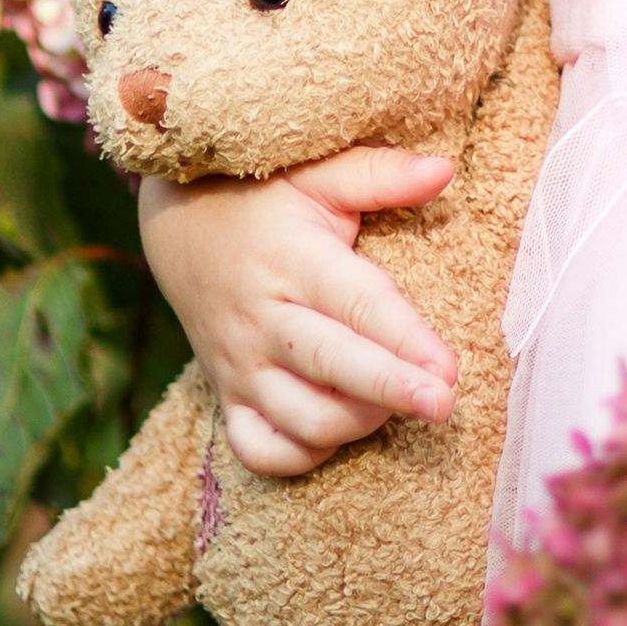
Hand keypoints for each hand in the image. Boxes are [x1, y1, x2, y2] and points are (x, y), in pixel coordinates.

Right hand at [140, 148, 460, 479]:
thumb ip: (379, 174)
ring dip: (355, 422)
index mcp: (294, 262)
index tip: (449, 368)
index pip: (356, 305)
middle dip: (389, 390)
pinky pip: (259, 449)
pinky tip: (341, 433)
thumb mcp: (316, 172)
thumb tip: (445, 170)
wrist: (177, 224)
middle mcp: (264, 321)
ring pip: (298, 418)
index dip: (405, 339)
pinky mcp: (228, 395)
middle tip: (443, 405)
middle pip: (330, 366)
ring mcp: (241, 365)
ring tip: (400, 406)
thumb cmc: (264, 197)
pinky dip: (302, 455)